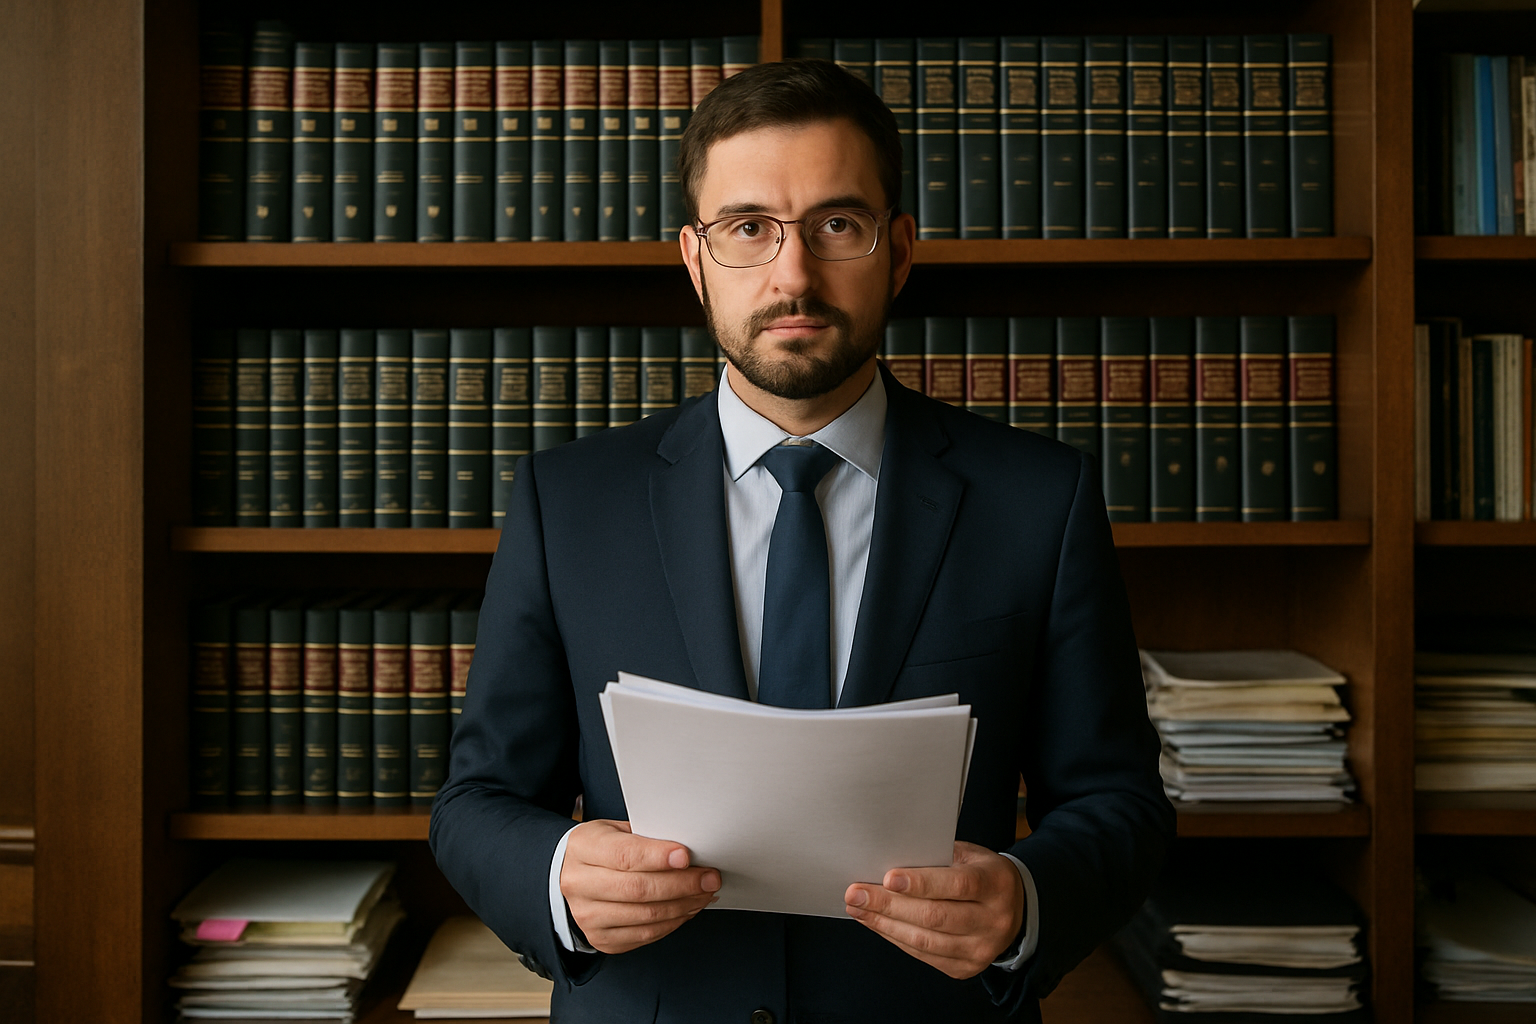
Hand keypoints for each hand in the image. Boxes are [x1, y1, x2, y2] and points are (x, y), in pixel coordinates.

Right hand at [558, 819, 720, 954]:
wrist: (567, 876)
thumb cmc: (600, 848)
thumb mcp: (614, 830)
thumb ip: (645, 836)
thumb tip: (687, 847)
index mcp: (583, 849)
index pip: (623, 855)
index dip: (657, 857)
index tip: (686, 855)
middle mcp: (580, 884)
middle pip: (637, 889)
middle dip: (681, 884)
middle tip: (709, 877)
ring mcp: (588, 916)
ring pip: (645, 916)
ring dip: (683, 905)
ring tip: (704, 893)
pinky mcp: (602, 939)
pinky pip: (645, 934)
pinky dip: (673, 922)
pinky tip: (688, 908)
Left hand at [843, 841, 1024, 979]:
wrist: (1014, 909)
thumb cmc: (982, 875)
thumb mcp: (969, 856)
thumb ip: (937, 857)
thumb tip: (890, 858)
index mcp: (996, 884)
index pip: (958, 885)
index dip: (922, 883)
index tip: (888, 878)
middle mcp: (993, 920)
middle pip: (935, 917)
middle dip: (889, 905)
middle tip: (856, 893)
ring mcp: (981, 949)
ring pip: (925, 941)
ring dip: (884, 924)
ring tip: (858, 908)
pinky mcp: (965, 968)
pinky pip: (923, 955)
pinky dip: (895, 938)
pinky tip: (876, 923)